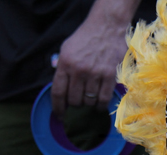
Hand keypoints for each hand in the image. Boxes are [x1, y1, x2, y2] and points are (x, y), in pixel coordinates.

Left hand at [51, 0, 137, 117]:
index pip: (58, 92)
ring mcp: (94, 74)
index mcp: (65, 64)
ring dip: (88, 106)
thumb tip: (60, 88)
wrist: (106, 27)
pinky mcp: (109, 76)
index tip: (60, 115)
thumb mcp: (67, 49)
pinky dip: (100, 106)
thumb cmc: (85, 38)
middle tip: (78, 106)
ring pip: (89, 101)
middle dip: (75, 107)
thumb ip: (62, 68)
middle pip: (74, 100)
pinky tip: (98, 106)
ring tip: (89, 104)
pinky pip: (103, 99)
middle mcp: (78, 70)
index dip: (58, 108)